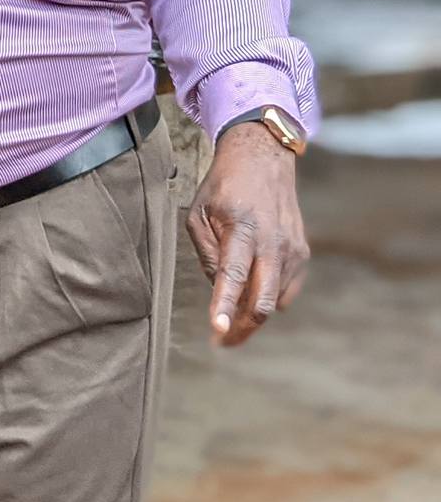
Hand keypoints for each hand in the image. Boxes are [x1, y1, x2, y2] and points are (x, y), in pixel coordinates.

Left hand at [187, 122, 308, 347]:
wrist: (263, 160)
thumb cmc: (224, 187)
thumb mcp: (199, 212)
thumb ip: (206, 252)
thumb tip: (217, 286)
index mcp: (242, 230)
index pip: (232, 276)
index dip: (224, 305)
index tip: (218, 330)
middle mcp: (272, 243)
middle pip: (262, 299)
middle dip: (242, 327)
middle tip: (222, 341)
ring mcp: (292, 250)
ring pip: (274, 299)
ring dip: (252, 313)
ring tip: (229, 315)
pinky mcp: (302, 253)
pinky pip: (285, 290)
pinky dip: (268, 297)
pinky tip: (251, 292)